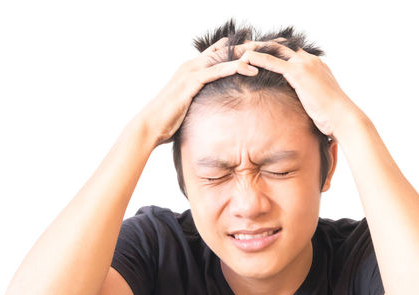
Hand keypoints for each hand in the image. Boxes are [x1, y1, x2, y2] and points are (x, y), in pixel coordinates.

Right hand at [137, 37, 279, 147]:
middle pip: (223, 50)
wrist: (150, 125)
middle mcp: (191, 65)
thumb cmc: (168, 118)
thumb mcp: (189, 104)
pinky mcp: (191, 82)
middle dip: (246, 46)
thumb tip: (215, 106)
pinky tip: (250, 69)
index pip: (217, 52)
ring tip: (265, 52)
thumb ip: (202, 99)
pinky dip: (234, 68)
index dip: (237, 49)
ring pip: (222, 57)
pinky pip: (216, 71)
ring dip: (245, 54)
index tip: (256, 48)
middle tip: (268, 44)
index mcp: (192, 69)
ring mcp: (190, 72)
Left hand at [238, 43, 368, 140]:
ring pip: (274, 50)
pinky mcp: (298, 73)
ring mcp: (305, 64)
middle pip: (281, 46)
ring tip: (239, 51)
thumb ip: (307, 98)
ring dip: (256, 49)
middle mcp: (310, 60)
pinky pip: (272, 61)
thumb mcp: (318, 103)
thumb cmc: (333, 116)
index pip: (292, 52)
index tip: (260, 53)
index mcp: (316, 65)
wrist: (343, 118)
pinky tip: (244, 59)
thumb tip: (300, 109)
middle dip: (263, 46)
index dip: (275, 52)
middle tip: (245, 47)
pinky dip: (257, 59)